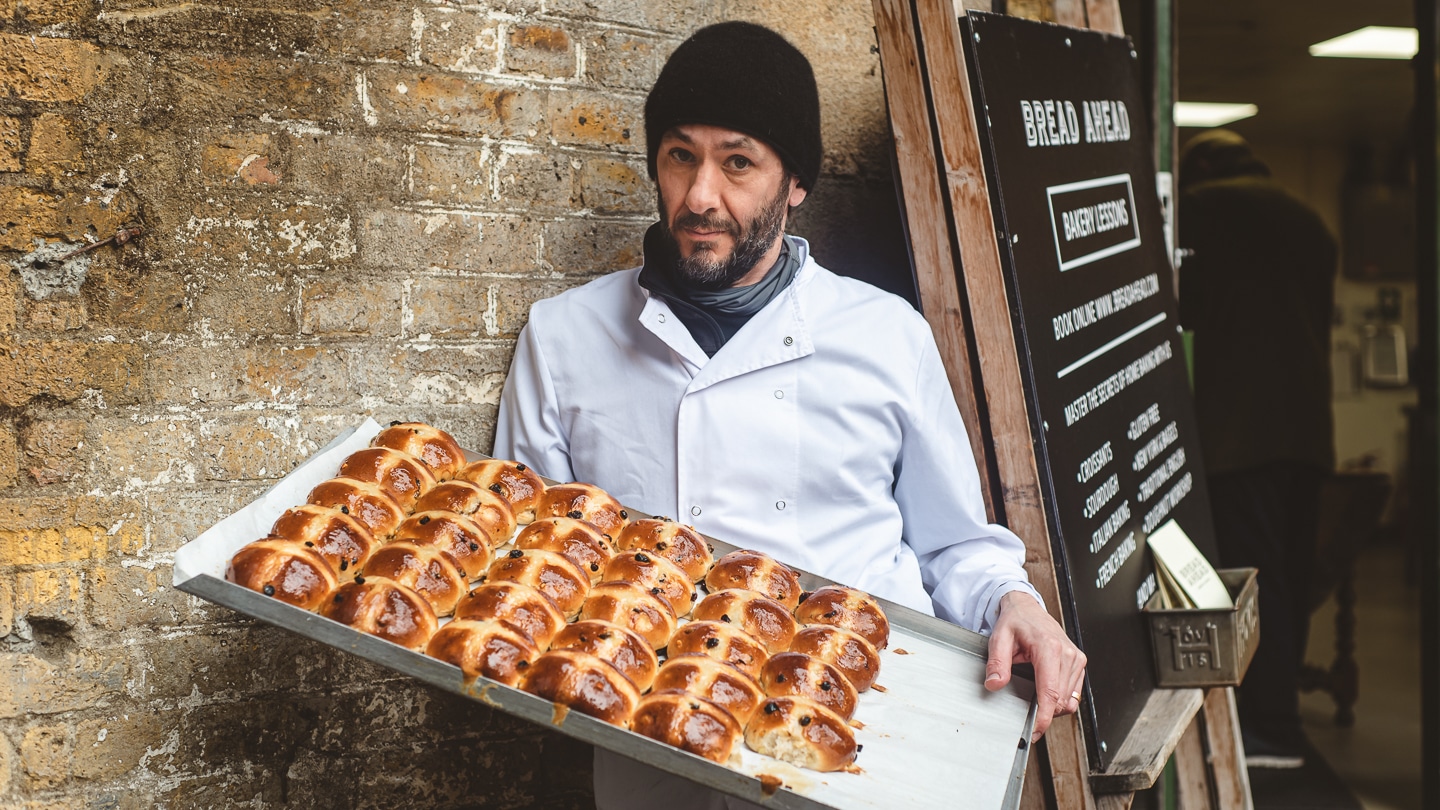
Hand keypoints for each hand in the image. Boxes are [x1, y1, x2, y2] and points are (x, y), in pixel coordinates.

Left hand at [984, 590, 1086, 742]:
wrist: (1027, 608)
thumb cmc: (1015, 621)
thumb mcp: (999, 638)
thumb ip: (997, 663)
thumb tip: (995, 684)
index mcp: (1049, 648)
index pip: (1050, 692)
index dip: (1044, 716)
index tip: (1035, 730)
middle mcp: (1068, 654)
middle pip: (1061, 700)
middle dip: (1045, 715)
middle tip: (1027, 720)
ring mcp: (1076, 659)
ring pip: (1069, 700)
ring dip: (1053, 708)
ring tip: (1035, 701)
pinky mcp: (1079, 664)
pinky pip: (1073, 693)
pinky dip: (1060, 700)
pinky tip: (1046, 694)